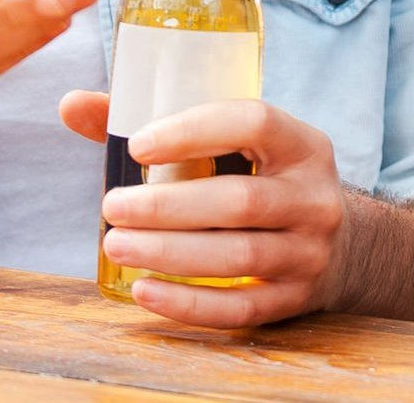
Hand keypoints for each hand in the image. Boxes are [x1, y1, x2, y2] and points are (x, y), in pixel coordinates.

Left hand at [61, 92, 348, 326]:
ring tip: (115, 244)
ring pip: (239, 257)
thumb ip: (159, 125)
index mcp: (302, 143)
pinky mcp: (295, 299)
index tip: (138, 145)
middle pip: (240, 201)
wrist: (342, 247)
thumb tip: (71, 104)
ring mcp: (310, 252)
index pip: (255, 122)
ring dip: (170, 253)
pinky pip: (241, 308)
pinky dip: (189, 305)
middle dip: (168, 207)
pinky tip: (144, 292)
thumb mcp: (236, 145)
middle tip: (112, 206)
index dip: (194, 131)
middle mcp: (314, 197)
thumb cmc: (262, 180)